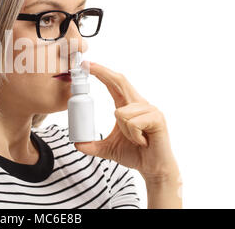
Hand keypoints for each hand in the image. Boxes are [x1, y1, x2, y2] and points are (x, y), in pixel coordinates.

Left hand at [74, 61, 179, 181]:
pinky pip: (133, 123)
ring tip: (135, 140)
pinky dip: (133, 136)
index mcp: (128, 105)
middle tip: (86, 66)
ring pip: (121, 113)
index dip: (101, 72)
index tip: (86, 65)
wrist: (154, 169)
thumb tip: (77, 144)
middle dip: (102, 72)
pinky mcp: (157, 118)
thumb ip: (93, 145)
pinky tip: (142, 142)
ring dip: (123, 130)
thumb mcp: (108, 149)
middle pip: (120, 81)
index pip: (114, 83)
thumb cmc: (135, 155)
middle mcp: (139, 103)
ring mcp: (150, 109)